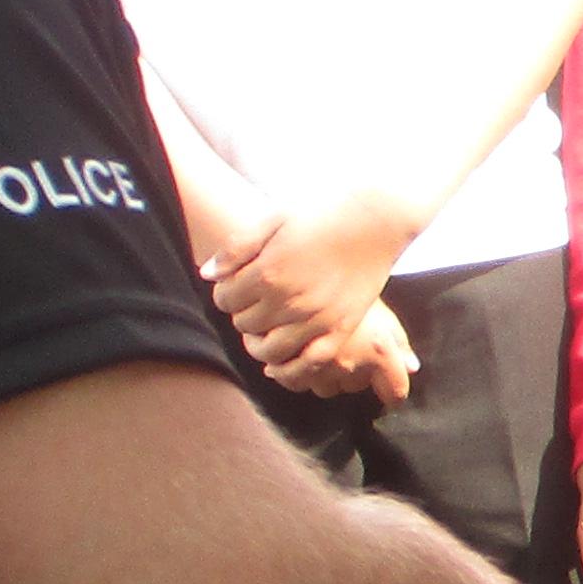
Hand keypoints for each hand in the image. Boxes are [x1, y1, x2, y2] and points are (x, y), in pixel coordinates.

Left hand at [211, 188, 418, 367]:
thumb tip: (207, 275)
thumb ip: (237, 247)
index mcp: (268, 272)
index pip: (225, 299)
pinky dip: (288, 370)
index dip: (226, 292)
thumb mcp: (274, 218)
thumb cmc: (321, 214)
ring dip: (258, 343)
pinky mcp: (339, 329)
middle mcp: (289, 300)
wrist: (375, 220)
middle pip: (244, 324)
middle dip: (242, 313)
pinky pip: (307, 364)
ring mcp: (316, 319)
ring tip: (262, 331)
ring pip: (269, 351)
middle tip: (253, 303)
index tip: (236, 286)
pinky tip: (278, 364)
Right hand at [265, 298, 418, 404]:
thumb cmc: (346, 283)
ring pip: (327, 387)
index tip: (387, 391)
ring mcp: (319, 367)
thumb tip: (412, 368)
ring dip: (327, 374)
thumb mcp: (377, 307)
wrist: (300, 268)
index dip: (392, 392)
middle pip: (356, 386)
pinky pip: (297, 382)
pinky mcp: (289, 366)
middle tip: (349, 347)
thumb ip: (397, 340)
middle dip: (355, 373)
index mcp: (378, 351)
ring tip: (323, 347)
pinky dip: (298, 372)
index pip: (395, 390)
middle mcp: (350, 364)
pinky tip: (297, 353)